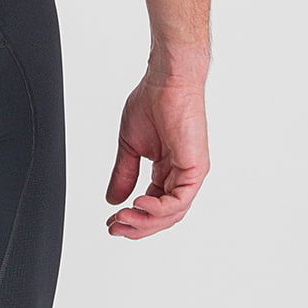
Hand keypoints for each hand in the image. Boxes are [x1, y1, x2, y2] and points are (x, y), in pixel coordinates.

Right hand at [106, 71, 209, 237]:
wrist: (166, 80)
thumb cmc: (152, 102)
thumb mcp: (130, 145)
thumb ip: (124, 174)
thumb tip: (112, 199)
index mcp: (166, 170)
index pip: (152, 205)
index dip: (132, 217)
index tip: (112, 221)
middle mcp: (180, 175)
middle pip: (162, 215)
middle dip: (137, 226)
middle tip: (115, 227)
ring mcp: (189, 173)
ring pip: (171, 213)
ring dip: (145, 220)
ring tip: (123, 218)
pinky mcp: (195, 169)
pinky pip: (179, 200)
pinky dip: (159, 208)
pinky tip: (139, 204)